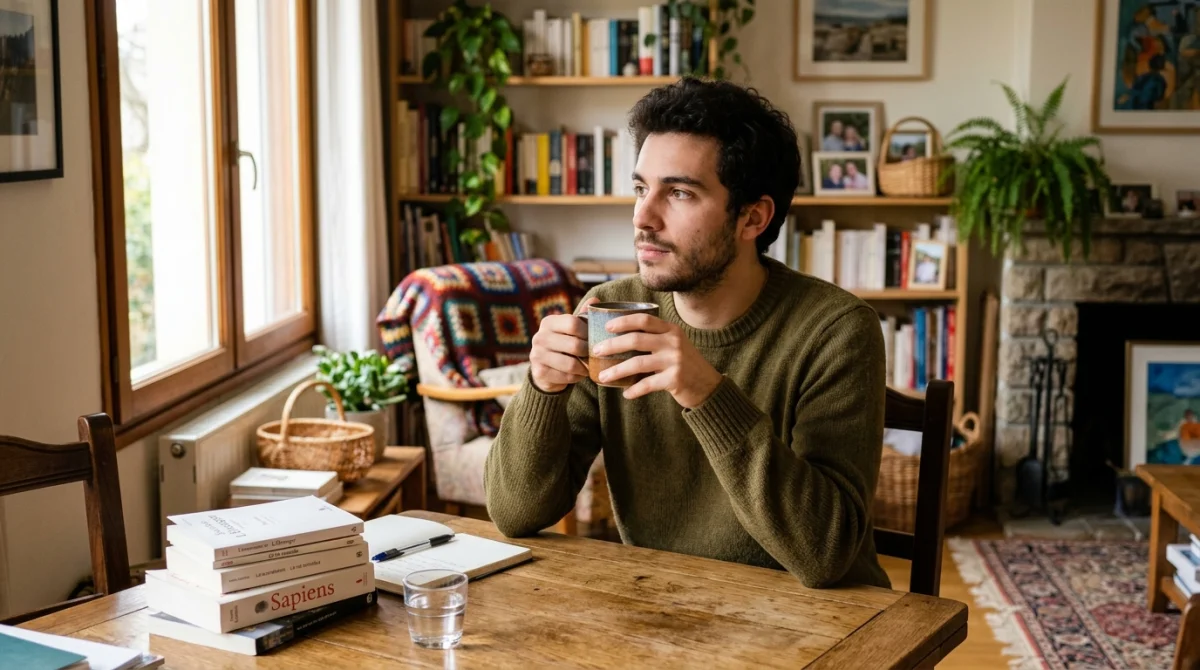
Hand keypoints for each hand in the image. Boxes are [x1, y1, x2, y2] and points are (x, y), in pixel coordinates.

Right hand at [529, 298, 595, 392]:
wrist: (545, 369)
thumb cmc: (564, 345)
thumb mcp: (572, 329)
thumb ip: (583, 316)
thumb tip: (595, 300)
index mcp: (548, 322)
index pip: (573, 323)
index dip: (588, 332)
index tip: (595, 338)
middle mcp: (539, 337)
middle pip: (574, 345)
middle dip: (589, 352)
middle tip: (595, 355)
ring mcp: (537, 355)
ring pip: (571, 364)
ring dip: (584, 367)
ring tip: (589, 366)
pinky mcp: (539, 372)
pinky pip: (566, 377)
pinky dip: (577, 377)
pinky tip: (579, 374)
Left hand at [592, 314, 722, 407]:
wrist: (708, 385)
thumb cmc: (684, 364)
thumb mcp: (674, 344)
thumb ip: (654, 338)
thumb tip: (620, 338)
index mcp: (671, 330)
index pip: (644, 320)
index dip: (623, 321)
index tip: (607, 326)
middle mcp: (673, 342)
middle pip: (636, 340)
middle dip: (612, 345)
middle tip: (596, 350)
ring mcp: (674, 361)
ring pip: (637, 363)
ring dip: (617, 370)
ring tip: (602, 377)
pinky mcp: (675, 379)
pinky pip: (647, 384)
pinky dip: (634, 390)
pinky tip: (625, 394)